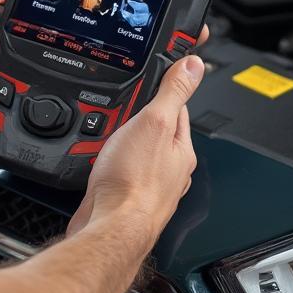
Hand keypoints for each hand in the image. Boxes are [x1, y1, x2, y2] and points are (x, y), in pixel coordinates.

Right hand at [67, 44, 205, 249]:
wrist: (109, 228)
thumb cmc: (133, 183)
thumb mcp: (154, 123)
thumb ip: (173, 92)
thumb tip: (193, 65)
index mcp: (181, 148)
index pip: (177, 107)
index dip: (163, 90)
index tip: (153, 77)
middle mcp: (169, 168)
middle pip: (153, 128)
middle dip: (136, 116)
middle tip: (120, 106)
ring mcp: (147, 182)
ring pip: (134, 148)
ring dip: (119, 136)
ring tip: (106, 128)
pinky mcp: (125, 195)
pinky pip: (117, 166)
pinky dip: (108, 157)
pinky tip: (99, 156)